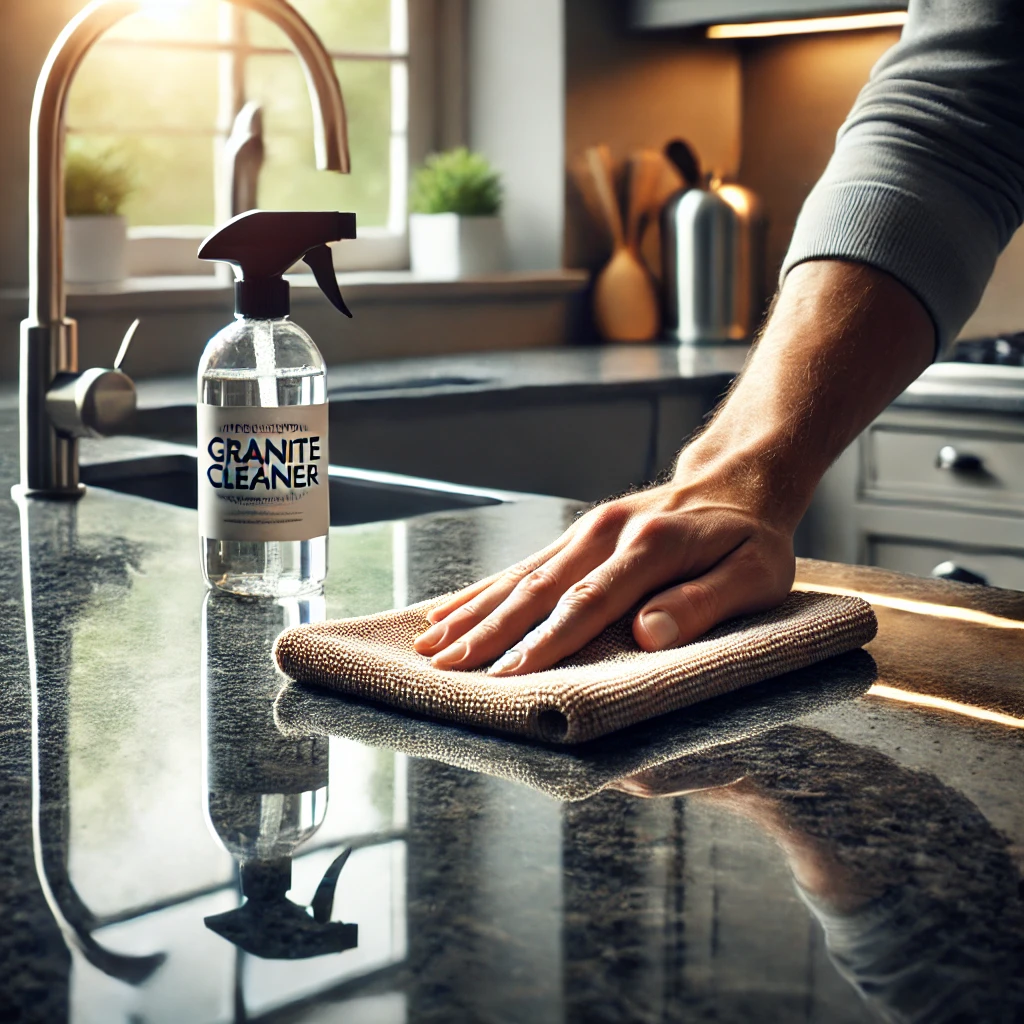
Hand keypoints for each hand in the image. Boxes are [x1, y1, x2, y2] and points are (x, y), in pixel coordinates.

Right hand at [414, 260, 933, 677]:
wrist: (735, 483)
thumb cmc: (750, 540)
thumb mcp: (754, 574)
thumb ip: (703, 602)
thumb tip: (646, 634)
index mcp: (650, 547)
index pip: (588, 603)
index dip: (546, 642)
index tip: (506, 676)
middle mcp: (606, 535)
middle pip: (537, 590)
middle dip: (487, 633)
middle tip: (445, 669)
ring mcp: (586, 532)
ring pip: (519, 577)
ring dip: (473, 613)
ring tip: (430, 646)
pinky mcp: (576, 536)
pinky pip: (522, 566)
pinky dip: (481, 590)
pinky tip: (449, 610)